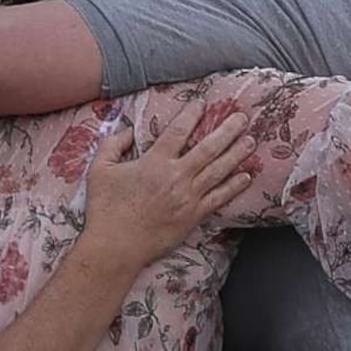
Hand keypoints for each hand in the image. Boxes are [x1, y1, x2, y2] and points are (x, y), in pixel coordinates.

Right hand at [79, 111, 258, 265]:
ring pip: (219, 171)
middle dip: (228, 130)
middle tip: (243, 117)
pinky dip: (234, 187)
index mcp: (154, 162)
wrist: (115, 246)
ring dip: (237, 154)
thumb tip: (128, 130)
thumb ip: (113, 144)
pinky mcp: (193, 217)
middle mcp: (176, 176)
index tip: (202, 103)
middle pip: (209, 148)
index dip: (192, 114)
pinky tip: (246, 177)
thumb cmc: (105, 209)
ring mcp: (188, 197)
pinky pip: (219, 198)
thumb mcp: (100, 169)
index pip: (178, 131)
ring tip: (251, 141)